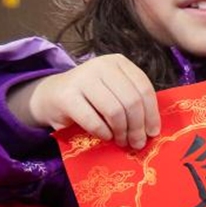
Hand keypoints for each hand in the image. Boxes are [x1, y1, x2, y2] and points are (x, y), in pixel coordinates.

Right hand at [9, 54, 160, 149]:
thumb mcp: (116, 94)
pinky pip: (94, 121)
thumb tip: (153, 130)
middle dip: (138, 127)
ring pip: (115, 111)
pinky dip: (103, 133)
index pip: (144, 89)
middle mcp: (101, 65)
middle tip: (137, 143)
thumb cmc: (91, 99)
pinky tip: (105, 136)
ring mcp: (83, 78)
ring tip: (121, 141)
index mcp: (119, 63)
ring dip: (122, 132)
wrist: (53, 96)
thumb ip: (134, 104)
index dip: (152, 114)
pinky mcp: (67, 96)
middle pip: (132, 101)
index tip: (152, 133)